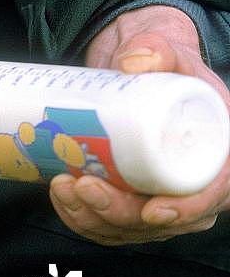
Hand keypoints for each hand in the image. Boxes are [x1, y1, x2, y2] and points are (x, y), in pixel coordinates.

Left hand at [49, 5, 229, 244]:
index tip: (151, 210)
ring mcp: (160, 197)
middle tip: (83, 187)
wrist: (137, 73)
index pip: (215, 192)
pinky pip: (109, 226)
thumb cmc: (163, 68)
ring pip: (129, 227)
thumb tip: (134, 62)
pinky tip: (62, 199)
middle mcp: (192, 181)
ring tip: (62, 187)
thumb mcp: (167, 50)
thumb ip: (156, 48)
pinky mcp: (131, 202)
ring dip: (92, 218)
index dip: (187, 209)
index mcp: (217, 149)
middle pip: (162, 220)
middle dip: (118, 212)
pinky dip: (82, 219)